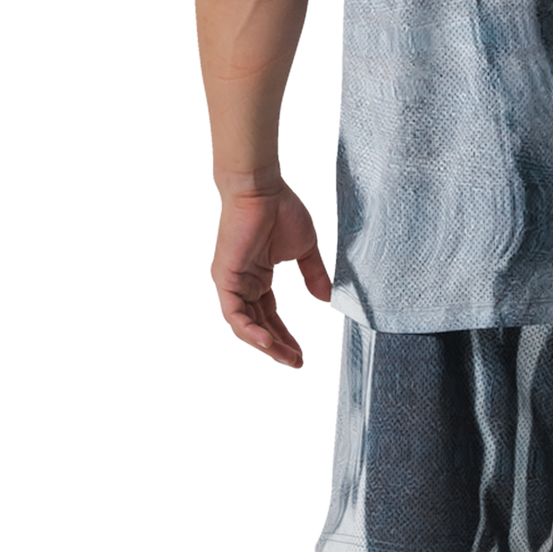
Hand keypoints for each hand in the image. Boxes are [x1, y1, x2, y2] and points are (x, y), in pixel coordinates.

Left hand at [208, 179, 331, 369]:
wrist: (262, 189)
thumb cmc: (280, 209)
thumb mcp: (304, 250)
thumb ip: (314, 276)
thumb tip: (327, 300)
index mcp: (257, 277)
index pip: (270, 315)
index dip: (286, 336)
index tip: (302, 353)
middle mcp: (242, 283)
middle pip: (259, 325)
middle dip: (278, 347)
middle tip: (297, 363)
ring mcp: (232, 282)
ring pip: (245, 326)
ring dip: (266, 344)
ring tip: (288, 358)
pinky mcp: (225, 278)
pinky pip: (234, 314)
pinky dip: (250, 330)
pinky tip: (267, 341)